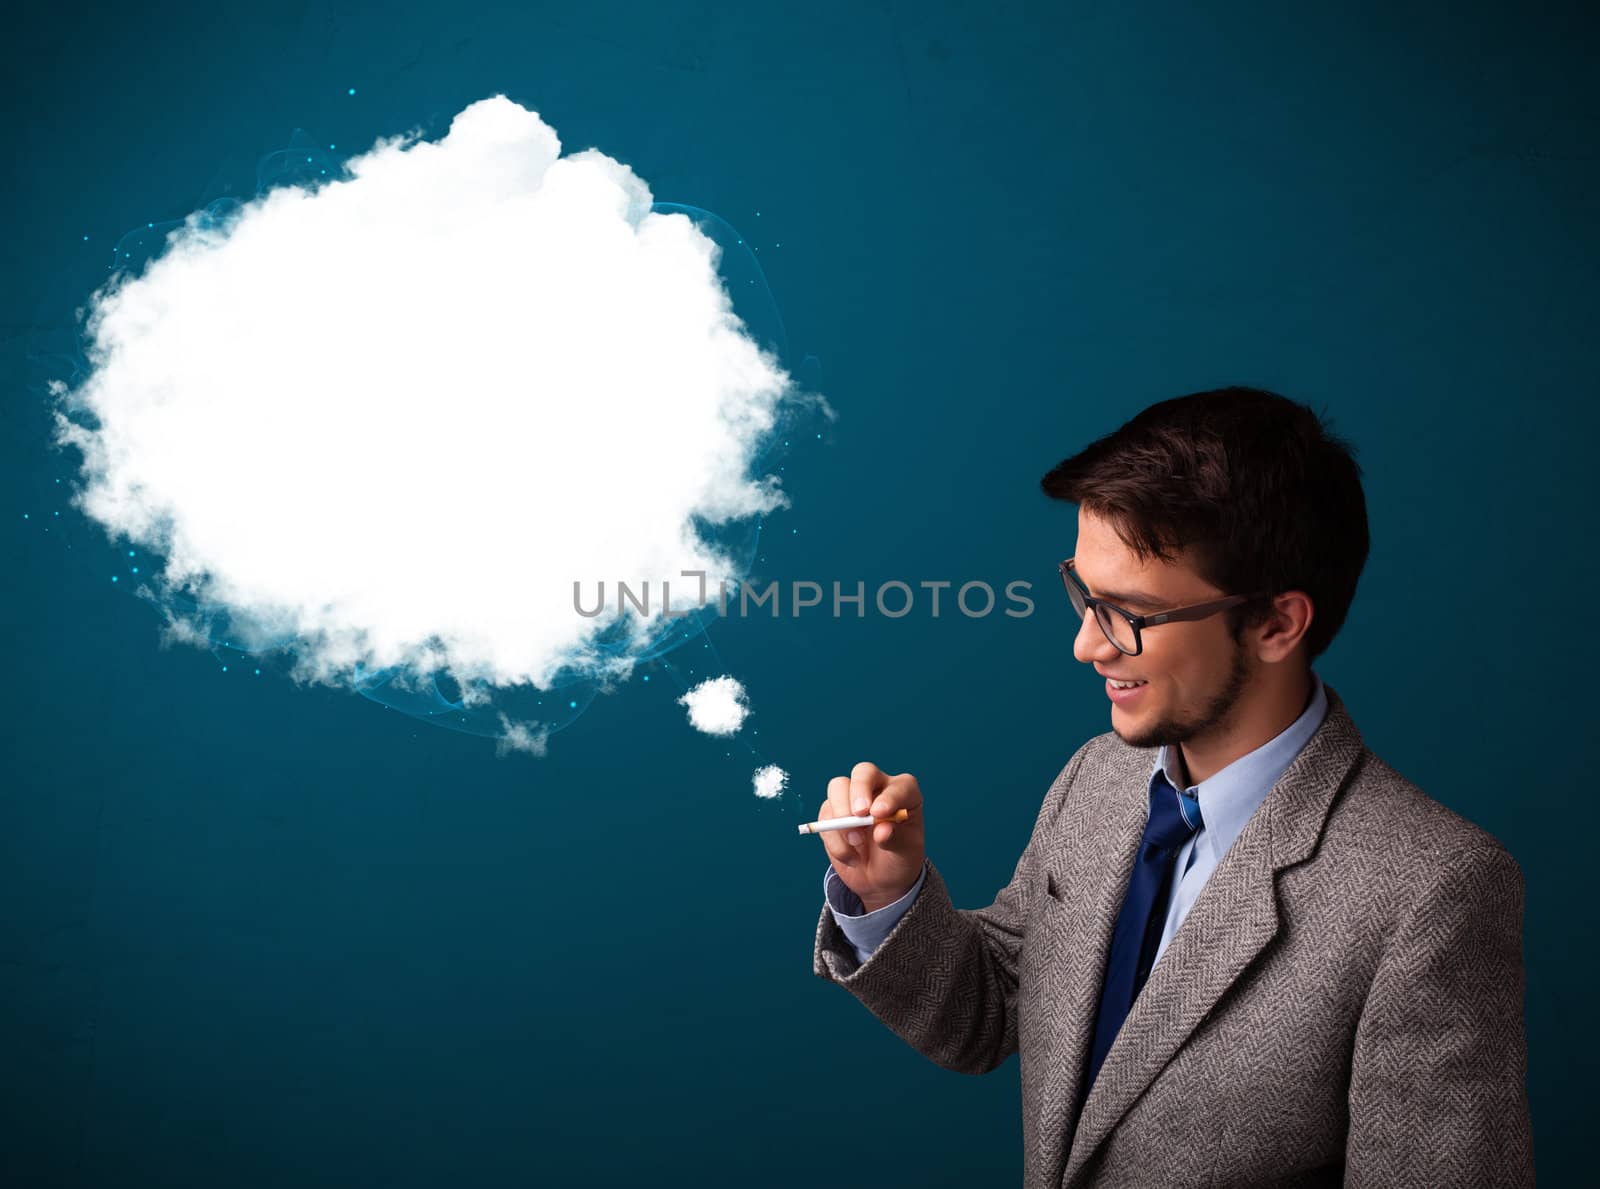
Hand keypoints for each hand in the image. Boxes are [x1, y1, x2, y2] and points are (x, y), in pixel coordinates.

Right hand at [819, 761, 925, 911]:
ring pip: (838, 788)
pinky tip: (851, 857)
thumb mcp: (905, 855)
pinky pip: (825, 817)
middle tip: (859, 815)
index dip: (889, 796)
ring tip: (857, 843)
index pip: (898, 786)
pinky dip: (835, 840)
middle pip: (863, 772)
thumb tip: (881, 831)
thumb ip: (895, 841)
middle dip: (858, 791)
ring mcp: (852, 798)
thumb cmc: (898, 860)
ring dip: (842, 816)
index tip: (879, 814)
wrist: (880, 878)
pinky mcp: (833, 813)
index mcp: (904, 794)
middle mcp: (878, 789)